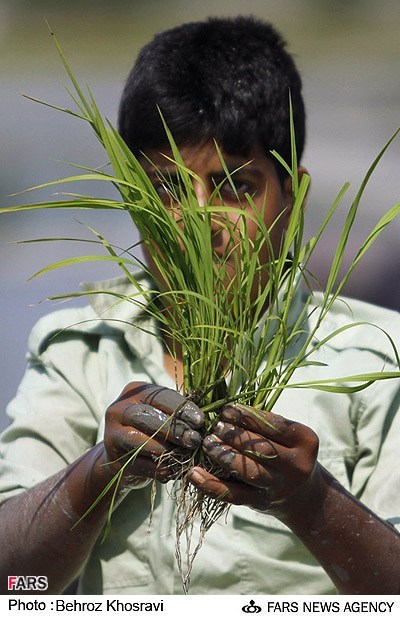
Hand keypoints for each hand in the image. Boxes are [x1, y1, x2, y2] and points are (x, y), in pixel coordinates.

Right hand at [103, 382, 203, 487]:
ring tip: (184, 455)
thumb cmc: (153, 430)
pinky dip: (159, 468)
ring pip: (140, 440)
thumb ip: (180, 412)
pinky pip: (139, 464)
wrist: (124, 458)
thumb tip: (208, 417)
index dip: (182, 408)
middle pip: (148, 417)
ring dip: (166, 450)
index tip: (200, 421)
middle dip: (175, 429)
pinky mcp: (113, 459)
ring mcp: (112, 434)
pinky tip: (173, 470)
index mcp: (135, 391)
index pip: (160, 396)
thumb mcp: (164, 414)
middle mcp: (119, 409)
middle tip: (194, 440)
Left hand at [187, 404, 318, 516]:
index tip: (226, 409)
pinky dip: (211, 484)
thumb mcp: (287, 435)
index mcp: (305, 440)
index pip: (274, 424)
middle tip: (215, 426)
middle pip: (262, 448)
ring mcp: (279, 486)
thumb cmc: (287, 452)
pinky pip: (233, 495)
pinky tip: (194, 473)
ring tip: (207, 443)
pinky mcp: (261, 502)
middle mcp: (297, 465)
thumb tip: (223, 408)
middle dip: (234, 435)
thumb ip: (264, 423)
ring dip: (224, 455)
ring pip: (249, 471)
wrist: (303, 494)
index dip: (248, 416)